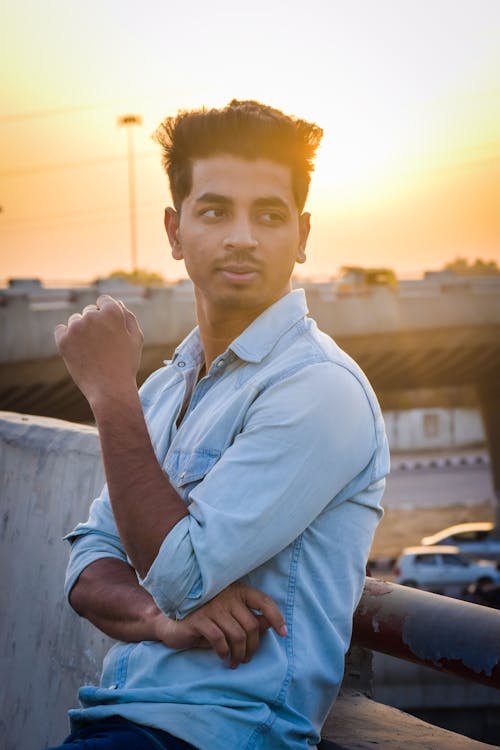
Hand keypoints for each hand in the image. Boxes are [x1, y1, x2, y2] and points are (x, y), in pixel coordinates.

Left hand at [54, 295, 142, 406]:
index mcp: (112, 312)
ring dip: (81, 331)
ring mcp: (76, 328)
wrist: (110, 389)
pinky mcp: (63, 340)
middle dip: (95, 324)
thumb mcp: (136, 339)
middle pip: (89, 311)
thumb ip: (128, 317)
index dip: (107, 315)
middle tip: (103, 346)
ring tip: (92, 351)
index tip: (109, 330)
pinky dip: (67, 337)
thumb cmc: (126, 364)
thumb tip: (116, 303)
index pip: (104, 301)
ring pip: (75, 321)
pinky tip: (77, 350)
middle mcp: (92, 316)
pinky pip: (61, 330)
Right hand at [152, 582, 286, 668]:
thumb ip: (249, 617)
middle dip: (253, 647)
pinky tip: (224, 658)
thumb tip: (271, 624)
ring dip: (239, 654)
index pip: (263, 601)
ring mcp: (213, 606)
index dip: (276, 617)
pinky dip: (225, 652)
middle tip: (247, 659)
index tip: (284, 633)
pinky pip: (219, 639)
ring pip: (237, 635)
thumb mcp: (230, 616)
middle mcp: (227, 596)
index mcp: (238, 591)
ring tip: (236, 662)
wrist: (174, 620)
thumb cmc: (207, 617)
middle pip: (251, 625)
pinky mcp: (199, 618)